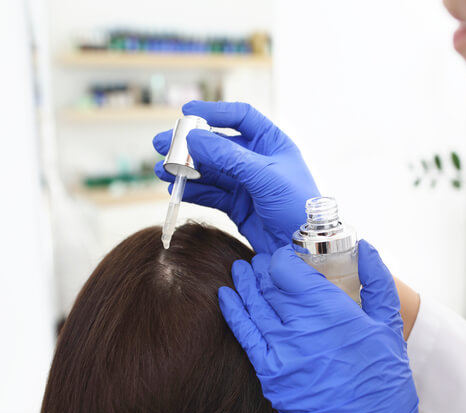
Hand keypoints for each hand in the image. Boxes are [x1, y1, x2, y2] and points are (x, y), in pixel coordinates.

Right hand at [153, 101, 319, 253]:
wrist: (304, 248)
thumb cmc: (296, 206)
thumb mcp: (264, 176)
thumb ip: (228, 156)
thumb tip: (193, 138)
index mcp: (272, 143)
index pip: (241, 117)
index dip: (214, 112)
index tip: (187, 112)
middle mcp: (258, 160)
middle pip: (218, 144)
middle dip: (190, 145)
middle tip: (162, 145)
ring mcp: (247, 184)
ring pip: (210, 170)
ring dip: (186, 170)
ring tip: (162, 170)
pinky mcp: (238, 206)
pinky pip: (211, 193)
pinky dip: (193, 190)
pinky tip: (175, 188)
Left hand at [218, 241, 443, 412]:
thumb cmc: (385, 381)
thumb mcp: (390, 325)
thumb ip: (378, 280)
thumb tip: (365, 247)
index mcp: (332, 310)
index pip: (290, 269)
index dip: (283, 258)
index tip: (286, 256)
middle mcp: (303, 327)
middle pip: (270, 285)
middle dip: (264, 269)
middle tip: (262, 262)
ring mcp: (283, 352)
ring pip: (255, 306)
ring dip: (245, 284)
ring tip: (241, 270)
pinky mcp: (271, 376)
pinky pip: (244, 336)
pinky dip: (233, 313)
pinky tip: (226, 297)